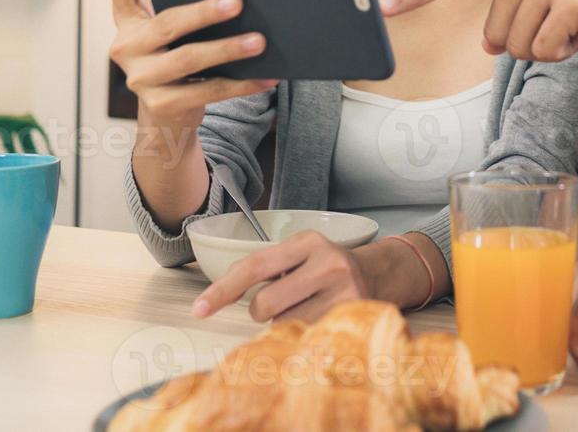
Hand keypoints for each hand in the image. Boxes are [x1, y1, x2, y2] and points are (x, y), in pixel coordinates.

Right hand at [106, 0, 277, 131]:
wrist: (167, 115)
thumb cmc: (178, 57)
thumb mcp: (175, 32)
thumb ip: (191, 9)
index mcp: (128, 18)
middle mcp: (126, 46)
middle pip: (166, 23)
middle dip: (204, 12)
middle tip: (238, 1)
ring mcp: (140, 78)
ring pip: (188, 58)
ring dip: (228, 49)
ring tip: (260, 41)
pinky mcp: (161, 105)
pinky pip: (208, 90)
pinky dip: (242, 84)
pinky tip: (267, 76)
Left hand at [192, 230, 369, 323]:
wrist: (378, 275)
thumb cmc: (326, 268)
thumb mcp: (299, 255)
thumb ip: (266, 268)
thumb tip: (218, 294)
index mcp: (307, 241)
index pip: (254, 266)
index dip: (223, 290)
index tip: (199, 309)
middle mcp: (327, 263)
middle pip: (265, 304)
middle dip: (262, 311)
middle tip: (282, 302)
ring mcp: (343, 291)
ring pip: (284, 324)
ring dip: (285, 323)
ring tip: (306, 308)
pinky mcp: (352, 316)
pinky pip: (306, 336)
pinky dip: (303, 333)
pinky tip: (317, 319)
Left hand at [380, 0, 577, 61]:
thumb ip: (516, 1)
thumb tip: (493, 45)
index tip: (383, 6)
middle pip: (495, 35)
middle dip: (530, 39)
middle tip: (566, 14)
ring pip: (518, 48)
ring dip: (551, 45)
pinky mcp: (568, 2)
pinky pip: (546, 52)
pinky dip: (569, 50)